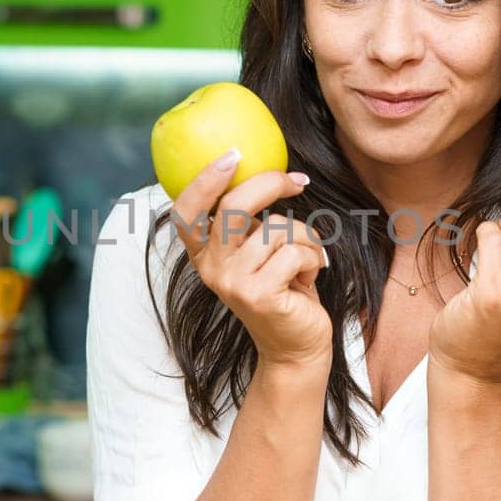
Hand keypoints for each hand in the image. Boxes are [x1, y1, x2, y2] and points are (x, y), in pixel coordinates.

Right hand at [170, 150, 331, 369]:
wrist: (296, 345)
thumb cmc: (283, 289)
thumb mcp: (259, 252)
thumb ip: (250, 222)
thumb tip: (267, 171)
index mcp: (204, 254)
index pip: (186, 211)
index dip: (205, 180)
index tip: (233, 155)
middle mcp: (210, 268)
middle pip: (234, 206)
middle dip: (271, 184)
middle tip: (298, 182)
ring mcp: (231, 282)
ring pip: (276, 228)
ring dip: (305, 237)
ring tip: (308, 258)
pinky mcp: (257, 295)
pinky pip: (295, 252)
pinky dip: (314, 258)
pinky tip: (311, 277)